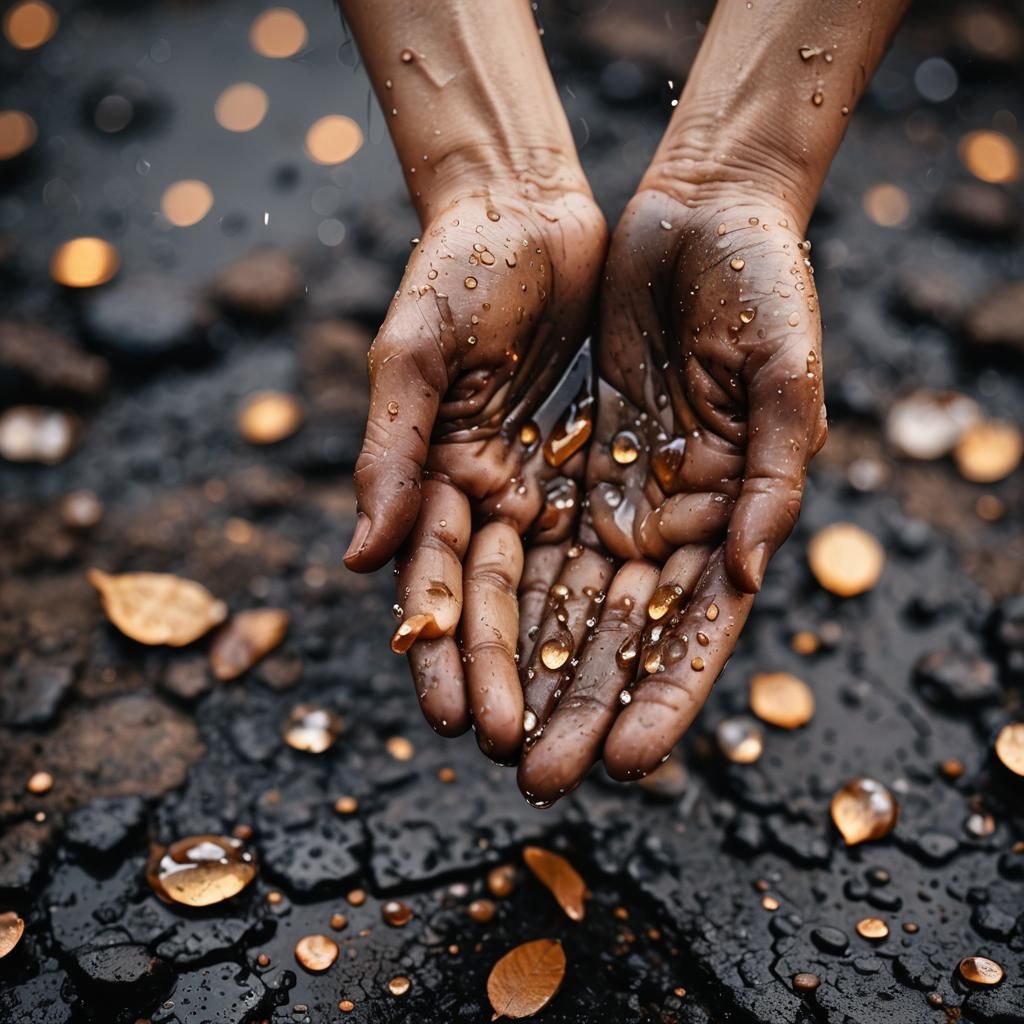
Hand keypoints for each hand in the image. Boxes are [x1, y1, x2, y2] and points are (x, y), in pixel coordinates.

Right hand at [344, 187, 605, 761]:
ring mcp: (564, 492)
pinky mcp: (627, 473)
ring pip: (581, 599)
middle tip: (537, 774)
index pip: (442, 588)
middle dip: (524, 694)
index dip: (447, 655)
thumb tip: (357, 561)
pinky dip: (649, 608)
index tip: (455, 719)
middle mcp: (503, 503)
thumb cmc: (457, 272)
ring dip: (589, 677)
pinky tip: (658, 669)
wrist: (533, 213)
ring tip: (605, 752)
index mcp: (443, 483)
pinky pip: (643, 550)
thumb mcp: (416, 353)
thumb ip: (391, 454)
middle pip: (515, 614)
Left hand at [517, 187, 826, 803]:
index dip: (662, 696)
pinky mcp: (546, 455)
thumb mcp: (786, 373)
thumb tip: (740, 573)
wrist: (694, 209)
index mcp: (723, 514)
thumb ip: (770, 477)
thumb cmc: (763, 284)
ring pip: (546, 593)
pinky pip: (505, 528)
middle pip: (609, 628)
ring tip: (482, 733)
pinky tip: (454, 642)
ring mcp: (599, 489)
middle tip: (538, 778)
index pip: (691, 628)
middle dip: (573, 703)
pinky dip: (482, 585)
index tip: (627, 760)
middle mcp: (656, 517)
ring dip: (516, 663)